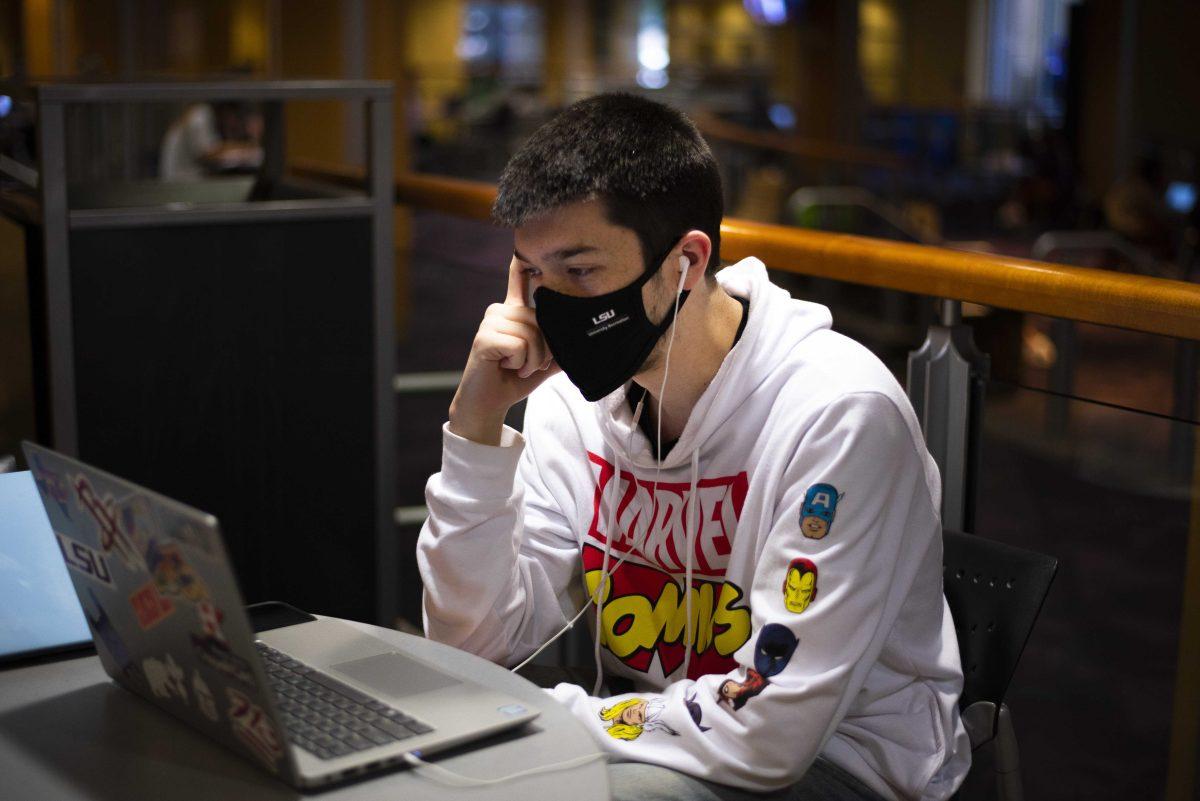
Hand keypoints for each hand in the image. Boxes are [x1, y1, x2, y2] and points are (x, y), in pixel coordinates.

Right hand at [448, 256, 559, 444]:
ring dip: (532, 359)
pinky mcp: (484, 338)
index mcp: (513, 313)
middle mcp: (499, 311)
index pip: (518, 280)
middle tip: (526, 364)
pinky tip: (506, 367)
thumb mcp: (544, 360)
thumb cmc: (515, 379)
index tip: (524, 246)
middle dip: (544, 350)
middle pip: (541, 320)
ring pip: (532, 334)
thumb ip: (560, 345)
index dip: (523, 263)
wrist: (489, 403)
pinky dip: (521, 363)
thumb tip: (585, 337)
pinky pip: (520, 346)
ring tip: (516, 366)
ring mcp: (490, 322)